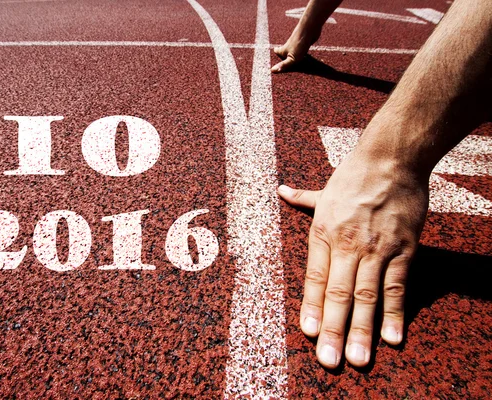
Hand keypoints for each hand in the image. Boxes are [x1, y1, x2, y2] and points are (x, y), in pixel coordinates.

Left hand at [278, 148, 428, 367]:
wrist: (391, 159)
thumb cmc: (354, 176)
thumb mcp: (324, 190)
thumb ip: (303, 200)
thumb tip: (282, 191)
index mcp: (324, 234)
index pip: (315, 278)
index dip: (311, 307)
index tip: (307, 333)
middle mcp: (348, 245)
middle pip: (339, 293)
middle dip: (333, 329)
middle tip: (329, 360)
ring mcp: (377, 249)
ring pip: (367, 296)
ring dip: (363, 330)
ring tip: (358, 358)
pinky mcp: (404, 249)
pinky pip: (398, 286)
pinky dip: (395, 313)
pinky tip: (393, 338)